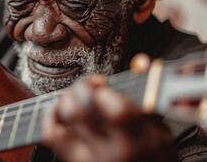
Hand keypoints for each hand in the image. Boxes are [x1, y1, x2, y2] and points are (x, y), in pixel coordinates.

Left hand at [40, 75, 176, 161]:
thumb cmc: (153, 157)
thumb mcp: (161, 130)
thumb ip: (149, 95)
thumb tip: (140, 61)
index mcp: (137, 142)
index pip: (113, 110)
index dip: (104, 91)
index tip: (105, 86)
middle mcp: (109, 151)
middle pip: (80, 109)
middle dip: (82, 88)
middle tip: (90, 86)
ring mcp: (88, 158)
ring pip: (64, 117)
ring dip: (66, 98)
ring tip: (77, 96)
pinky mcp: (74, 161)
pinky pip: (51, 134)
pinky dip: (51, 116)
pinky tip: (61, 110)